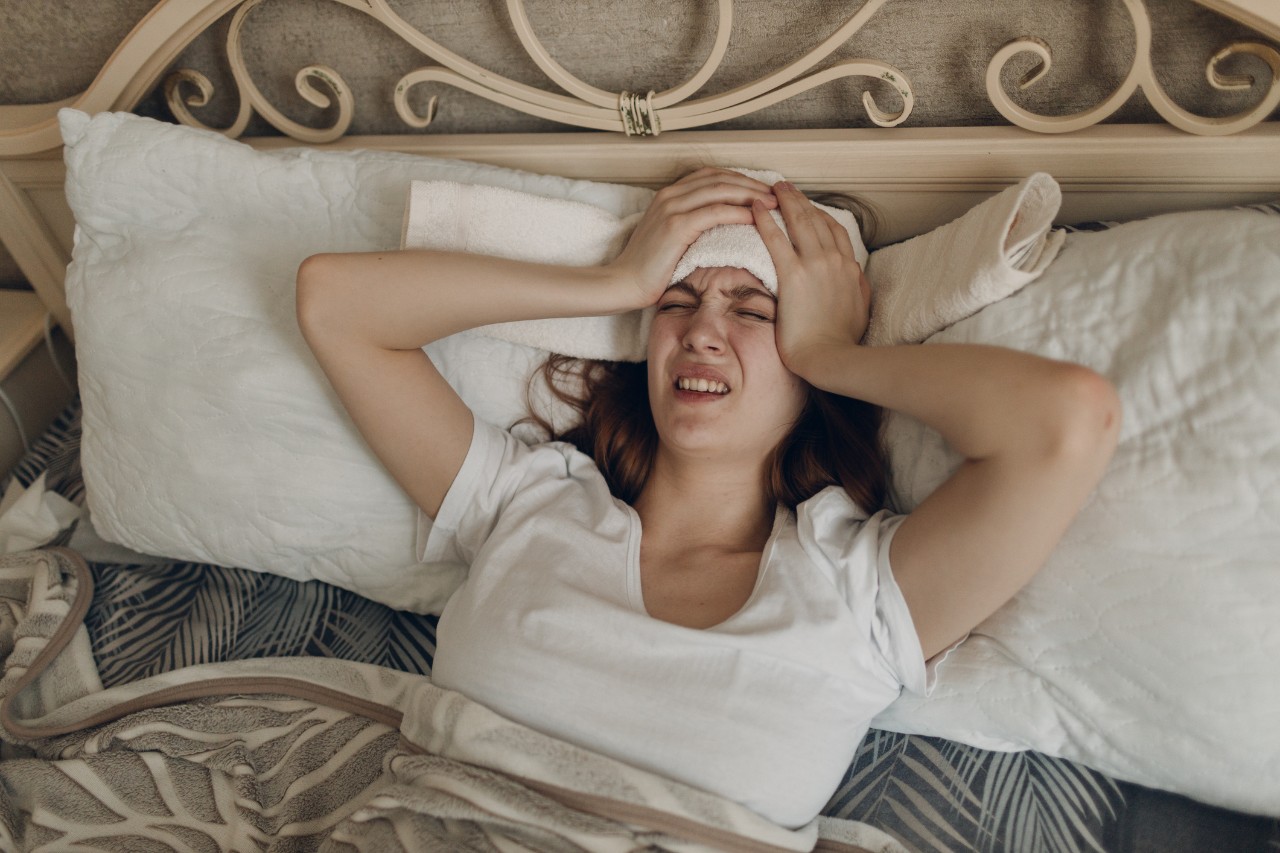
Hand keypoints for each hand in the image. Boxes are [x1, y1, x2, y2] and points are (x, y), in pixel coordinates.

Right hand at [607, 167, 777, 308]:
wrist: (623, 283)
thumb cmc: (648, 268)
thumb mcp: (670, 239)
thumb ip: (691, 224)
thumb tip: (721, 226)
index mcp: (669, 194)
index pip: (713, 175)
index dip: (741, 179)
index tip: (763, 190)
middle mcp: (670, 195)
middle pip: (720, 178)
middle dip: (752, 184)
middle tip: (776, 195)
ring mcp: (672, 208)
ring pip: (721, 190)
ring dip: (751, 195)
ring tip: (773, 205)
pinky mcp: (676, 226)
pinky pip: (715, 212)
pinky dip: (739, 212)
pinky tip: (756, 218)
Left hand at [752, 181, 870, 375]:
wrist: (831, 357)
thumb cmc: (841, 341)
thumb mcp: (860, 309)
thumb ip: (856, 288)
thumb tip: (854, 277)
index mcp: (850, 268)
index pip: (834, 231)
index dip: (819, 215)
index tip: (807, 207)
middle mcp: (835, 260)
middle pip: (816, 219)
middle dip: (800, 200)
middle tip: (785, 187)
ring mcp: (815, 265)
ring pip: (799, 221)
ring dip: (785, 200)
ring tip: (771, 189)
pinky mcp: (793, 275)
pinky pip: (776, 239)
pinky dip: (766, 220)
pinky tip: (754, 209)